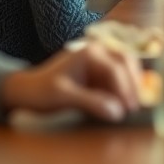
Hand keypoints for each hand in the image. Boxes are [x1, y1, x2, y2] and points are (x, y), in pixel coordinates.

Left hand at [0, 40, 142, 122]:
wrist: (27, 92)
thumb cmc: (41, 92)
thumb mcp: (63, 97)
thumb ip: (90, 102)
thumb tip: (117, 112)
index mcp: (89, 53)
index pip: (115, 68)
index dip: (125, 88)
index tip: (129, 108)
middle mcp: (97, 52)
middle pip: (126, 61)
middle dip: (134, 83)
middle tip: (136, 106)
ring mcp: (100, 61)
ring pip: (126, 68)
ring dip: (132, 85)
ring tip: (133, 106)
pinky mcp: (99, 73)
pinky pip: (119, 78)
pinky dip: (124, 89)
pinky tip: (125, 103)